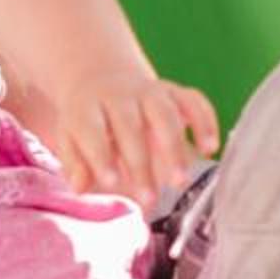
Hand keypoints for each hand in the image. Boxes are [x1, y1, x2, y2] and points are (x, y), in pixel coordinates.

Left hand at [43, 68, 218, 209]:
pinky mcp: (174, 91)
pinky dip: (204, 122)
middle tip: (149, 199)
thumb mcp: (70, 139)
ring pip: (164, 113)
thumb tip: (79, 187)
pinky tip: (209, 148)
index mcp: (87, 108)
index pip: (92, 130)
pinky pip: (193, 101)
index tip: (111, 183)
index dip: (101, 156)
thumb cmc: (88, 121)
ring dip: (175, 148)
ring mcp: (149, 91)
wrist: (103, 79)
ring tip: (180, 180)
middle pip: (130, 126)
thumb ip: (76, 163)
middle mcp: (120, 96)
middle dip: (141, 164)